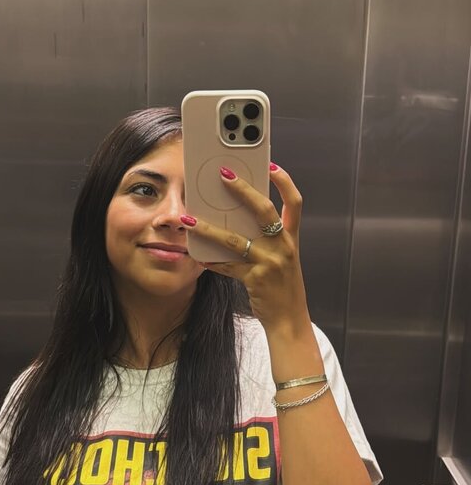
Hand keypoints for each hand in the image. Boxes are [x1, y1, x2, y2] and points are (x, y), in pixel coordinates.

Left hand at [182, 164, 309, 334]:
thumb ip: (268, 238)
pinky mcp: (255, 279)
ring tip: (189, 219)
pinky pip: (227, 266)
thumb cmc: (282, 286)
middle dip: (243, 190)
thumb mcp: (283, 258)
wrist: (289, 320)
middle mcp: (284, 247)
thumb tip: (238, 218)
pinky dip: (211, 262)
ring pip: (234, 240)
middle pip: (264, 210)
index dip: (285, 182)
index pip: (295, 202)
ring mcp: (270, 263)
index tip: (271, 165)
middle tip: (224, 175)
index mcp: (292, 238)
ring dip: (209, 228)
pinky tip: (198, 257)